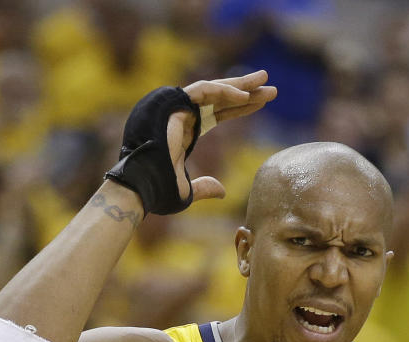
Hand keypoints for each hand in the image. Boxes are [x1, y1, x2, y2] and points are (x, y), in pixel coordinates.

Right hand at [169, 73, 276, 202]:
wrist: (139, 188)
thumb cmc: (157, 192)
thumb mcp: (187, 192)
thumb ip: (205, 188)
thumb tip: (222, 191)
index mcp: (184, 131)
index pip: (217, 114)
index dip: (239, 108)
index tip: (262, 102)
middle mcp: (180, 115)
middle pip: (218, 98)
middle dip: (245, 89)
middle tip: (269, 83)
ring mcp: (174, 106)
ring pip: (213, 89)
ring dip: (240, 85)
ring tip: (265, 82)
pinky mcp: (171, 102)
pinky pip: (203, 91)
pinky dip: (224, 92)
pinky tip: (245, 97)